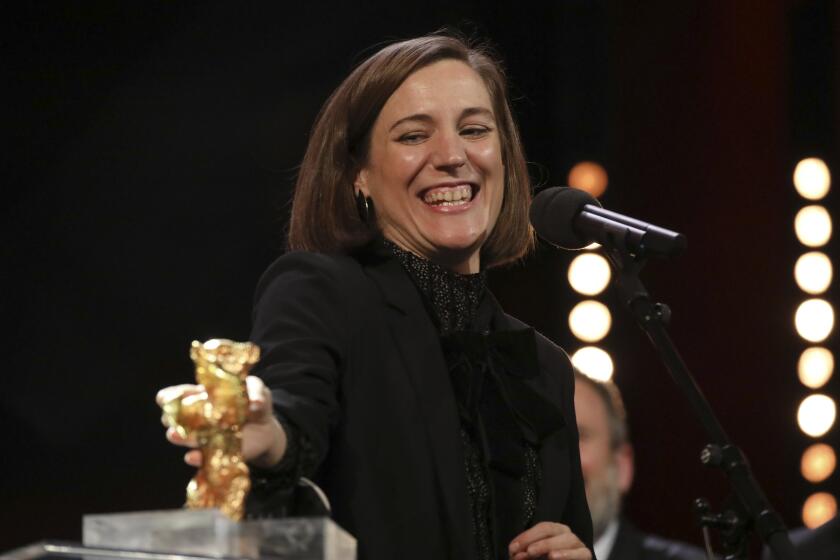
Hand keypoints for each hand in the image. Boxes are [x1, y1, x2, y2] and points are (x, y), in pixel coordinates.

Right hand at [155, 376, 286, 467]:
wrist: (266, 428)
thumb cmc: (256, 403)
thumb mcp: (257, 390)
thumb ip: (256, 391)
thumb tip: (255, 403)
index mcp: (204, 397)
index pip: (179, 395)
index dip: (170, 396)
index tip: (165, 398)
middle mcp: (199, 418)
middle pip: (177, 418)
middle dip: (171, 418)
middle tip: (168, 418)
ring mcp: (206, 437)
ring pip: (187, 438)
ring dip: (181, 437)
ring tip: (176, 435)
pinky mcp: (216, 453)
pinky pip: (202, 458)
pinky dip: (197, 458)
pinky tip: (192, 456)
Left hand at [509, 522, 591, 559]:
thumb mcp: (533, 558)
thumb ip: (525, 555)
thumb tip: (516, 554)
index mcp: (554, 532)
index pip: (541, 527)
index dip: (527, 536)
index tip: (513, 548)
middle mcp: (566, 535)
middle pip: (551, 530)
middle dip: (537, 540)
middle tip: (527, 551)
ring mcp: (577, 545)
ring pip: (567, 538)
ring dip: (550, 545)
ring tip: (540, 553)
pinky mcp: (585, 556)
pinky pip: (582, 553)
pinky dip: (568, 554)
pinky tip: (553, 557)